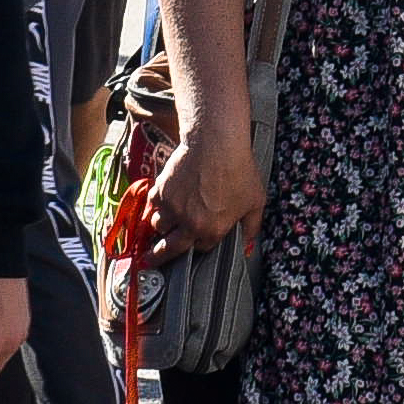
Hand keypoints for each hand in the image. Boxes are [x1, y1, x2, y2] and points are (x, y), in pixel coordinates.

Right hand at [151, 114, 262, 258]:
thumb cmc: (238, 169)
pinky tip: (162, 201)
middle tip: (149, 260)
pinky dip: (156, 204)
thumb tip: (248, 244)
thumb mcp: (255, 202)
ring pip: (159, 225)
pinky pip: (153, 204)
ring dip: (162, 225)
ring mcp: (173, 208)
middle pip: (168, 248)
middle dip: (158, 257)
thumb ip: (251, 227)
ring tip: (164, 222)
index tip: (195, 242)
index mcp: (212, 230)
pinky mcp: (161, 191)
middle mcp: (189, 224)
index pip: (201, 248)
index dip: (200, 243)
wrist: (215, 143)